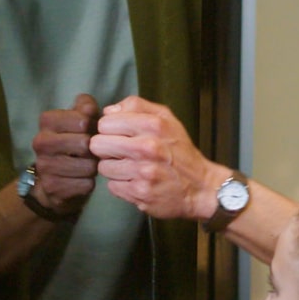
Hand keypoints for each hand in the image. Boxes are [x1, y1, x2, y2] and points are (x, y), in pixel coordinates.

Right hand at [31, 93, 99, 214]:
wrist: (52, 176)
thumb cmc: (73, 141)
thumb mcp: (79, 119)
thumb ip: (86, 107)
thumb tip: (90, 108)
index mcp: (47, 120)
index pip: (83, 120)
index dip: (93, 127)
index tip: (89, 132)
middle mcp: (41, 141)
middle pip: (85, 144)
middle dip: (94, 149)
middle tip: (90, 152)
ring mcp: (44, 166)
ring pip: (88, 166)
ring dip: (93, 167)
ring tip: (86, 164)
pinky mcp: (52, 187)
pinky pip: (86, 184)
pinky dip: (88, 182)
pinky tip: (80, 179)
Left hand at [89, 95, 223, 219]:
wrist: (201, 187)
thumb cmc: (180, 151)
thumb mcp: (166, 119)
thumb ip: (136, 106)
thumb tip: (108, 110)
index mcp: (153, 124)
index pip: (105, 122)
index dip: (110, 129)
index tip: (121, 135)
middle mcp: (147, 147)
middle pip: (97, 144)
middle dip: (107, 149)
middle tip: (122, 153)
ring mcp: (142, 172)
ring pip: (103, 167)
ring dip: (115, 168)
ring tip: (133, 168)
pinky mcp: (139, 193)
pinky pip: (112, 186)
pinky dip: (121, 185)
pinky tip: (136, 181)